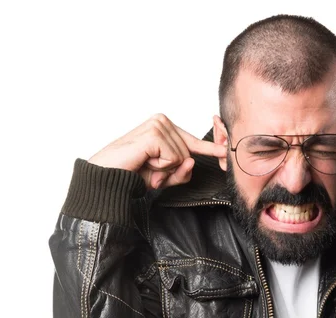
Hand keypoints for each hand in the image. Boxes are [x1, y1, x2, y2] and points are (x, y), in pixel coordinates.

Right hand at [88, 113, 226, 189]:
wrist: (108, 178)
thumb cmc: (133, 174)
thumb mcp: (165, 177)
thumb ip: (182, 172)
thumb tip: (193, 162)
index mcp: (165, 127)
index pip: (194, 142)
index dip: (212, 150)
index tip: (227, 151)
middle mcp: (162, 121)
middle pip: (189, 154)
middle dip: (173, 170)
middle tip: (150, 170)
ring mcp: (158, 125)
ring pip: (183, 158)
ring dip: (165, 170)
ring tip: (145, 166)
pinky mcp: (154, 134)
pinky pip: (174, 159)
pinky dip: (161, 168)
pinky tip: (144, 162)